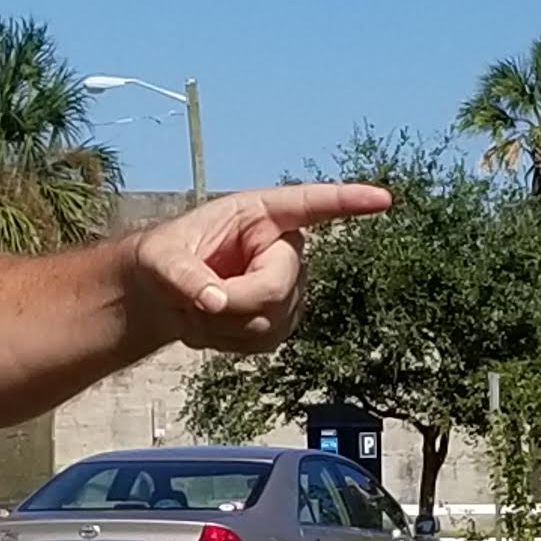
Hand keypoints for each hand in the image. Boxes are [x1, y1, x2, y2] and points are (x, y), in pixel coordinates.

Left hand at [132, 183, 389, 353]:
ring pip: (274, 318)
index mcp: (260, 213)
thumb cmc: (160, 260)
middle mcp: (282, 246)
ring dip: (227, 325)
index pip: (310, 205)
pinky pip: (268, 339)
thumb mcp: (161, 261)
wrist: (158, 296)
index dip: (347, 202)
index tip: (382, 199)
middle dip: (236, 302)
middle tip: (194, 305)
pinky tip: (211, 327)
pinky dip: (231, 341)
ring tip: (196, 311)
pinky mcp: (283, 318)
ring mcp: (288, 284)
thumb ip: (186, 277)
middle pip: (279, 285)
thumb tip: (216, 301)